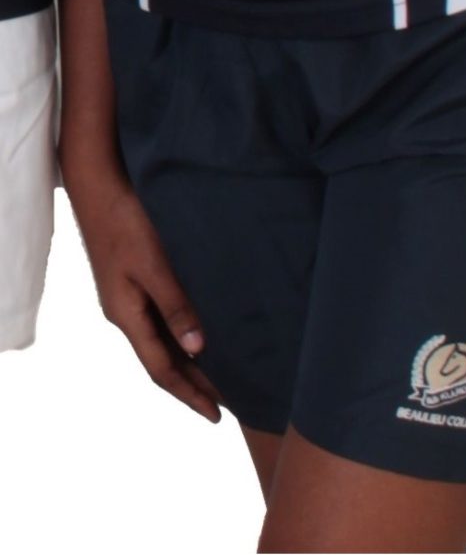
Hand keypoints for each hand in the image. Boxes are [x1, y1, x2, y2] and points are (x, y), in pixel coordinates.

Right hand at [65, 166, 222, 422]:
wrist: (101, 189)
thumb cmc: (127, 224)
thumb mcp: (155, 266)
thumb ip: (176, 306)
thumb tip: (197, 348)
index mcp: (127, 316)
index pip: (161, 369)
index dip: (189, 393)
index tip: (215, 415)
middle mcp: (127, 314)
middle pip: (163, 360)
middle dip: (193, 384)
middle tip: (225, 404)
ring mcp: (130, 299)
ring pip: (164, 342)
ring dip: (190, 362)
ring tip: (220, 378)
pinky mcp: (137, 282)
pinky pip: (163, 321)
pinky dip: (184, 336)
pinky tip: (201, 334)